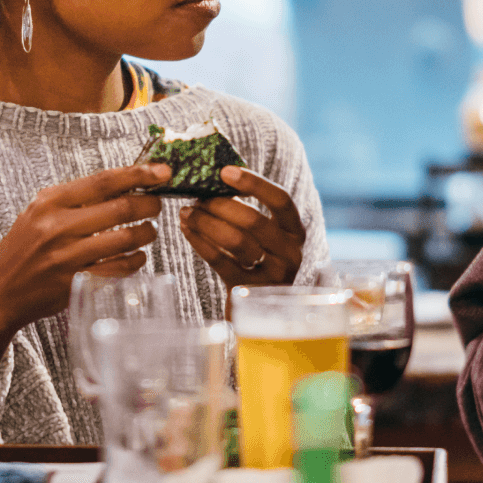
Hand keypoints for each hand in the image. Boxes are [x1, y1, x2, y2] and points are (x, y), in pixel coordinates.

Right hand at [0, 163, 169, 378]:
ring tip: (148, 230)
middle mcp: (57, 226)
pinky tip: (137, 256)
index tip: (162, 172)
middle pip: (121, 207)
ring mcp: (66, 257)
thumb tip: (124, 182)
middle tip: (157, 204)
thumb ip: (76, 198)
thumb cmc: (24, 248)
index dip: (138, 174)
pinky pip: (119, 268)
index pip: (103, 181)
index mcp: (49, 202)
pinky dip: (136, 260)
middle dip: (149, 204)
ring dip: (146, 233)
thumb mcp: (39, 212)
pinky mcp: (75, 283)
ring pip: (125, 238)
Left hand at [179, 165, 306, 288]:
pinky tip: (187, 230)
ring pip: (235, 241)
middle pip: (253, 221)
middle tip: (197, 197)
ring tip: (187, 212)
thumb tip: (214, 178)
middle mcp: (290, 253)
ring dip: (206, 222)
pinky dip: (199, 241)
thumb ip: (250, 211)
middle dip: (220, 205)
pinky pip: (219, 261)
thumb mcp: (265, 237)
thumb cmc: (257, 261)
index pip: (280, 200)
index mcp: (295, 232)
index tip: (225, 171)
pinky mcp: (247, 290)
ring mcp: (271, 275)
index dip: (254, 183)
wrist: (257, 311)